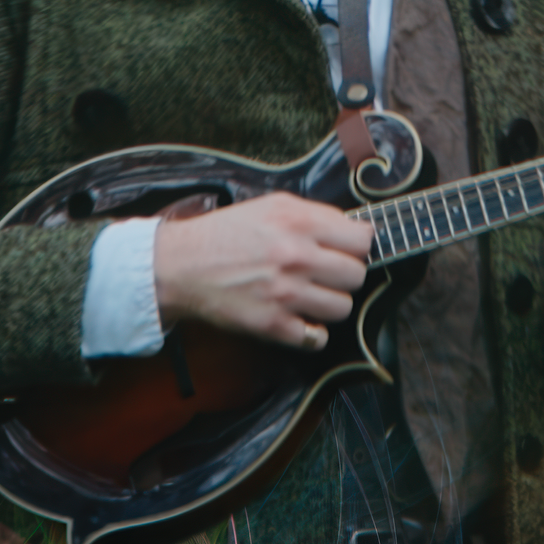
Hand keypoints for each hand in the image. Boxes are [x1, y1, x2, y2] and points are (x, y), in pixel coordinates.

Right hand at [153, 193, 375, 350]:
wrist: (180, 265)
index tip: (346, 250)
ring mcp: (285, 293)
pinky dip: (312, 333)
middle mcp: (296, 256)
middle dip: (345, 275)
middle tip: (326, 274)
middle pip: (357, 275)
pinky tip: (300, 319)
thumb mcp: (271, 205)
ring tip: (311, 296)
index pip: (363, 239)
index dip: (357, 246)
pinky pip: (317, 338)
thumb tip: (352, 229)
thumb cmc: (225, 233)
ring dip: (330, 304)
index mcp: (299, 222)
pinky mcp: (272, 324)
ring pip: (343, 307)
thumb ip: (314, 214)